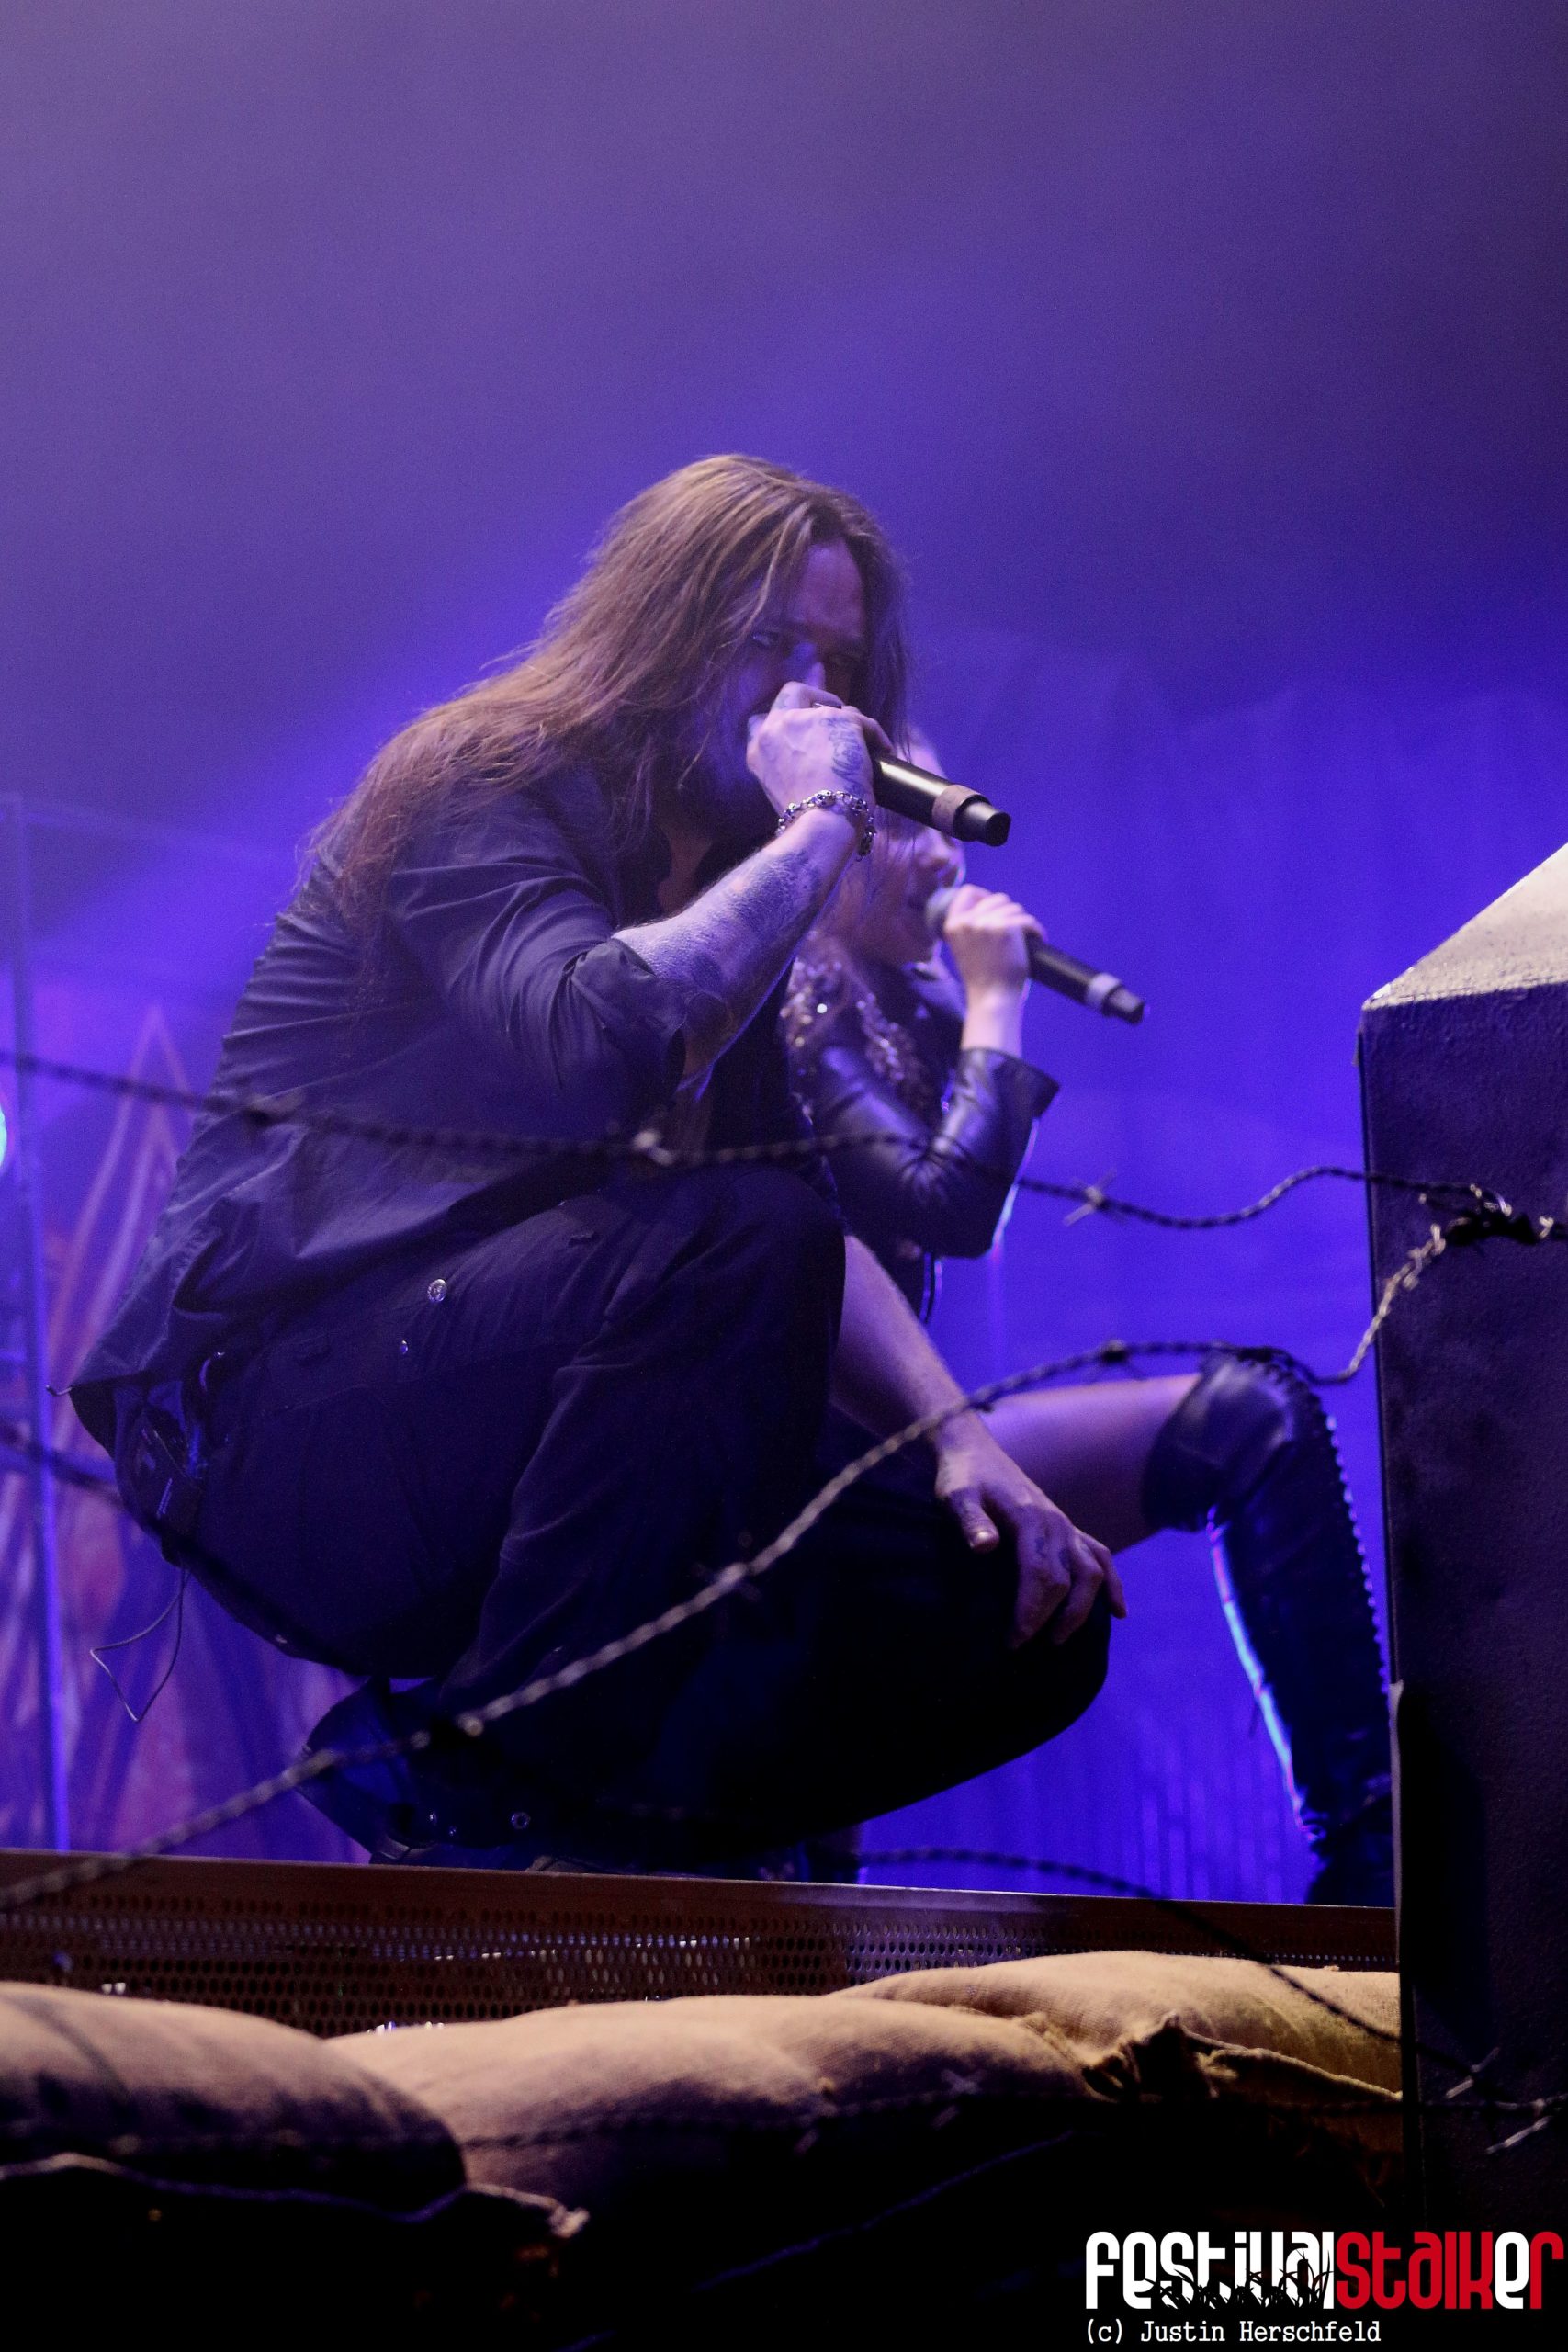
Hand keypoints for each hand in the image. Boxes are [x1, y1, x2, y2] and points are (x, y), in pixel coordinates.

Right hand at [746, 680, 889, 822]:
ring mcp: (808, 719)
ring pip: (836, 708)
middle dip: (814, 696)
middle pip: (794, 691)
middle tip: (834, 710)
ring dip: (850, 723)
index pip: (763, 719)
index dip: (787, 715)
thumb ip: (787, 763)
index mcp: (759, 748)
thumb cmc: (804, 816)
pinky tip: (883, 751)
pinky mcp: (840, 720)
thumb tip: (812, 755)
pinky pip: (864, 722)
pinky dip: (876, 736)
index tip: (803, 717)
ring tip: (864, 745)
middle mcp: (777, 726)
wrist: (821, 822)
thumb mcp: (779, 787)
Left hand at [931, 1413, 1126, 1645]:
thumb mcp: (956, 1496)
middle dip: (1049, 1617)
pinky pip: (1100, 1556)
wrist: (972, 1451)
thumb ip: (971, 1521)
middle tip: (1019, 1646)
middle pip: (1068, 1579)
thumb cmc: (961, 1478)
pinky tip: (1118, 1612)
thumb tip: (985, 1547)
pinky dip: (1113, 1583)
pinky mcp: (1067, 1528)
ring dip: (1081, 1608)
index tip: (1014, 1639)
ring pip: (1092, 1572)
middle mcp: (1056, 1523)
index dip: (1031, 1611)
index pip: (1041, 1574)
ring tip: (1059, 1639)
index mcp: (1031, 1518)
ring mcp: (1065, 1525)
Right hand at [937, 883, 1040, 1000]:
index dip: (985, 896)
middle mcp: (967, 921)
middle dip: (1009, 912)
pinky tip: (1038, 938)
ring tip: (1026, 938)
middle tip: (1016, 929)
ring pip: (1015, 909)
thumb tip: (989, 904)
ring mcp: (986, 923)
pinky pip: (1028, 920)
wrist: (991, 997)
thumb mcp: (964, 948)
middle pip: (997, 899)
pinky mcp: (1006, 928)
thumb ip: (969, 927)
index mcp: (953, 925)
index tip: (997, 908)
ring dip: (1023, 922)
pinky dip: (1036, 930)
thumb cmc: (982, 978)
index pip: (968, 892)